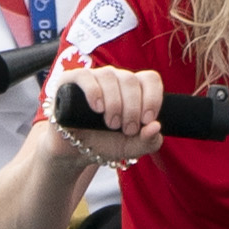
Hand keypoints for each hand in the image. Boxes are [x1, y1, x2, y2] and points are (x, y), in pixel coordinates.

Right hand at [49, 65, 163, 166]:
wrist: (75, 152)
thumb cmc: (106, 143)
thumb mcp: (132, 147)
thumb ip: (150, 142)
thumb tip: (157, 126)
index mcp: (133, 88)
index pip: (150, 79)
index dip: (153, 98)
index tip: (147, 120)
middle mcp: (115, 78)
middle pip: (130, 80)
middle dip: (132, 108)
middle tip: (127, 129)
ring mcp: (93, 77)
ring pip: (109, 76)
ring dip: (114, 103)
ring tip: (111, 124)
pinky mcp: (71, 80)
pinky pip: (84, 76)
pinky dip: (93, 91)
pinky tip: (97, 108)